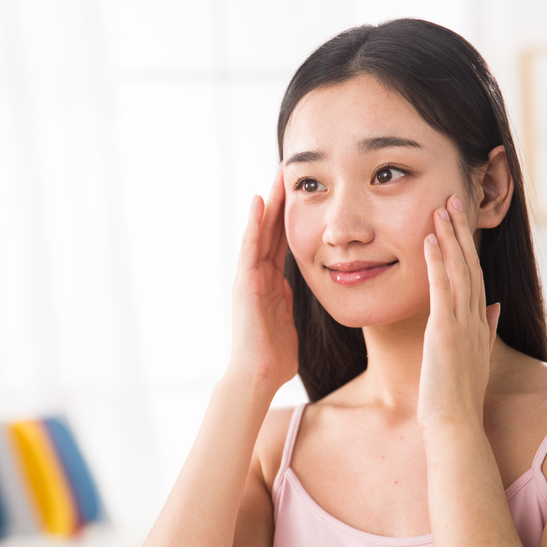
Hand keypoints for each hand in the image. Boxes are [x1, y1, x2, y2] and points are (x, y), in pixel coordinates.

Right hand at [226, 171, 298, 399]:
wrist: (258, 377)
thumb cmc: (274, 357)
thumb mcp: (290, 320)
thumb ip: (292, 301)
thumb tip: (301, 290)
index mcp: (271, 282)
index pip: (281, 241)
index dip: (290, 215)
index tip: (302, 190)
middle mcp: (257, 275)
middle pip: (270, 230)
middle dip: (280, 200)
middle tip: (288, 169)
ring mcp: (249, 278)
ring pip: (258, 232)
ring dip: (267, 203)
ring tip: (276, 175)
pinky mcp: (244, 284)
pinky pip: (249, 248)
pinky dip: (253, 224)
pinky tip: (258, 202)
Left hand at [417, 195, 501, 430]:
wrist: (456, 424)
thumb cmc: (459, 396)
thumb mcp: (476, 357)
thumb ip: (486, 330)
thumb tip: (492, 307)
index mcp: (478, 323)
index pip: (474, 275)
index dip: (467, 246)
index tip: (458, 221)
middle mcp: (474, 318)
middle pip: (469, 265)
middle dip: (460, 231)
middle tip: (452, 199)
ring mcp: (462, 324)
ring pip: (458, 271)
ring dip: (450, 237)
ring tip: (442, 208)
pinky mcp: (445, 331)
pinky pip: (441, 289)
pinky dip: (437, 262)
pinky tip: (429, 240)